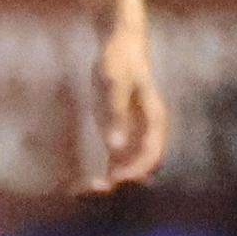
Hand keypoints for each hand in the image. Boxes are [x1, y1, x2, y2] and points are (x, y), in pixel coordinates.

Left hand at [81, 22, 167, 190]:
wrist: (120, 45)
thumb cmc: (118, 61)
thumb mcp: (113, 84)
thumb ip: (115, 114)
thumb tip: (114, 147)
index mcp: (154, 119)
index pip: (150, 152)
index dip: (134, 169)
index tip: (113, 178)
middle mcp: (147, 130)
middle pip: (142, 163)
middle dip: (121, 179)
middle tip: (93, 189)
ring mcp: (133, 131)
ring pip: (129, 163)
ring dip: (111, 178)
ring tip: (85, 190)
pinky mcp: (119, 130)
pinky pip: (115, 157)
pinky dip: (103, 170)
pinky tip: (82, 182)